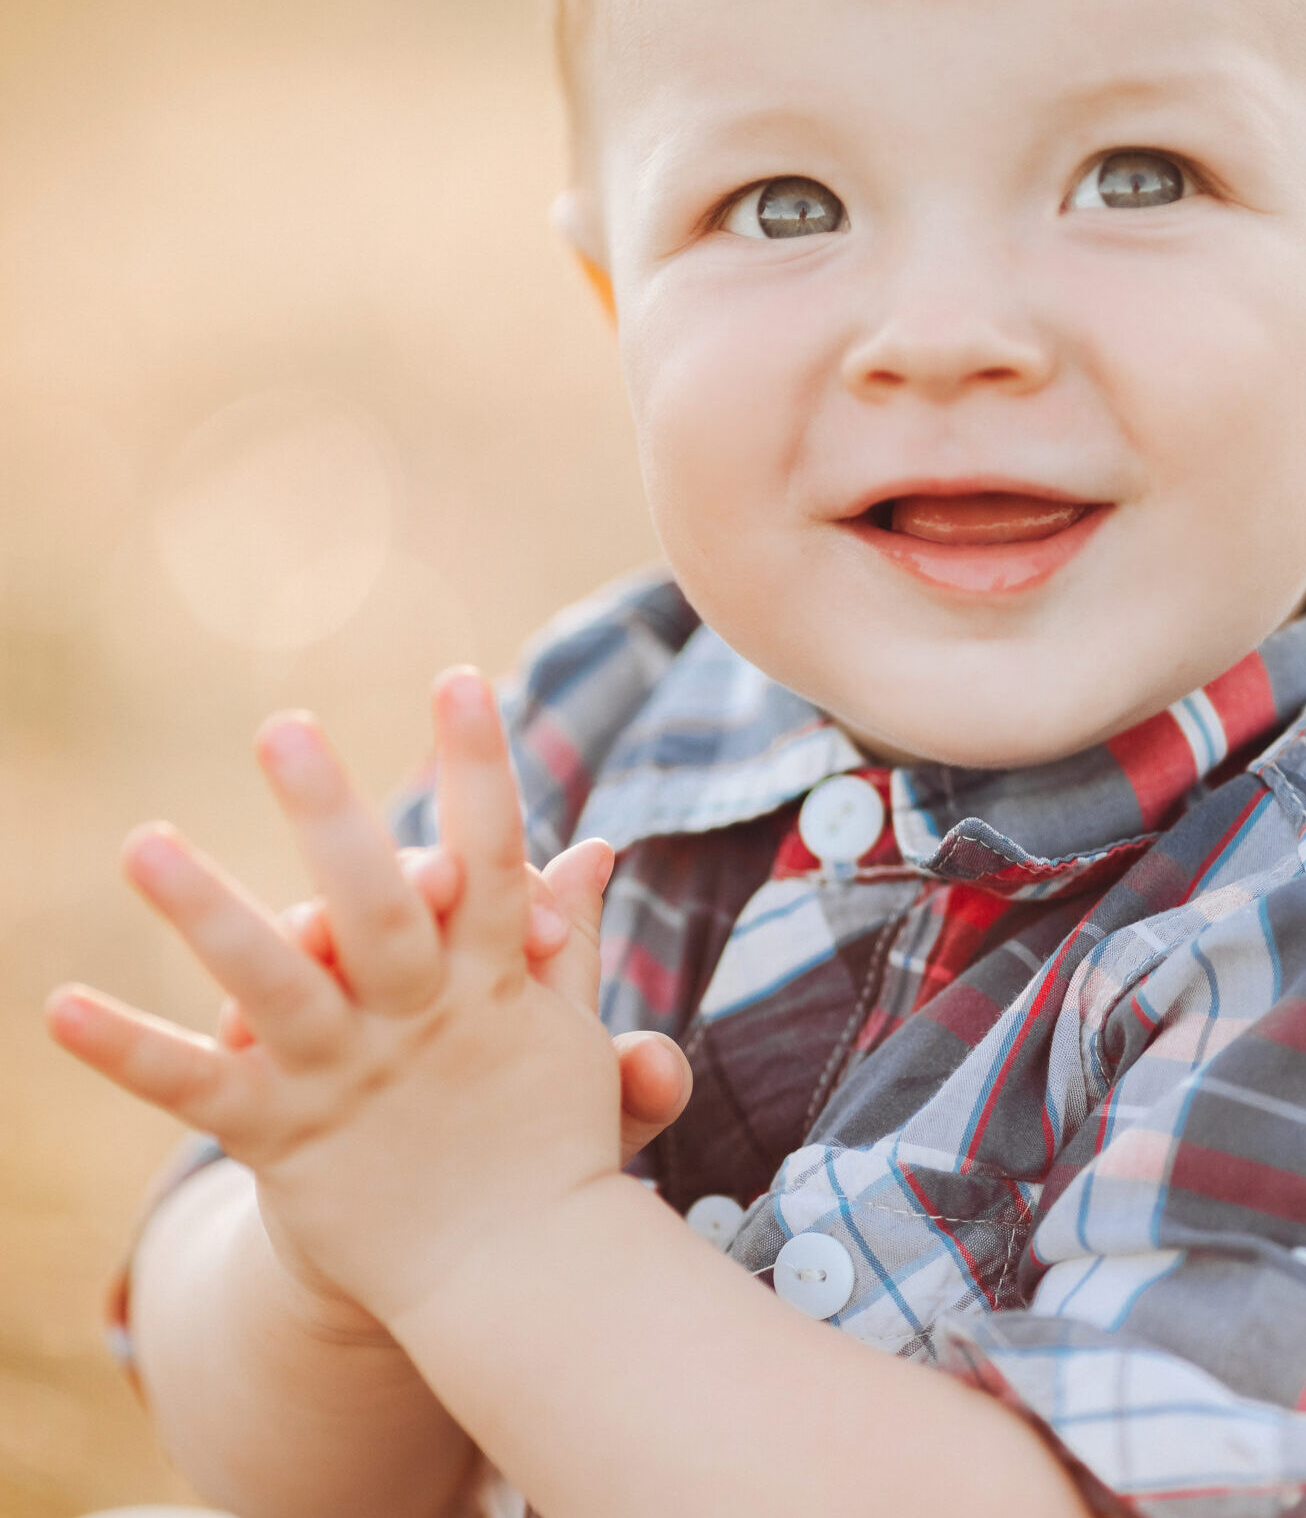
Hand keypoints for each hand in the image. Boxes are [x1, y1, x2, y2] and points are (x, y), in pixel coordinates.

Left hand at [48, 670, 643, 1327]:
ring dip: (209, 912)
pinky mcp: (286, 1140)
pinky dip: (129, 1051)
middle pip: (378, 904)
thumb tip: (596, 845)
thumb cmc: (544, 1137)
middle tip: (284, 727)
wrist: (513, 1279)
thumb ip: (566, 933)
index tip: (459, 677)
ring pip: (278, 984)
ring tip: (141, 842)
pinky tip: (57, 1003)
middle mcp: (421, 1021)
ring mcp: (350, 1080)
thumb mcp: (564, 1028)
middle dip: (333, 812)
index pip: (493, 856)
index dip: (479, 764)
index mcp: (494, 983)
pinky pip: (201, 1090)